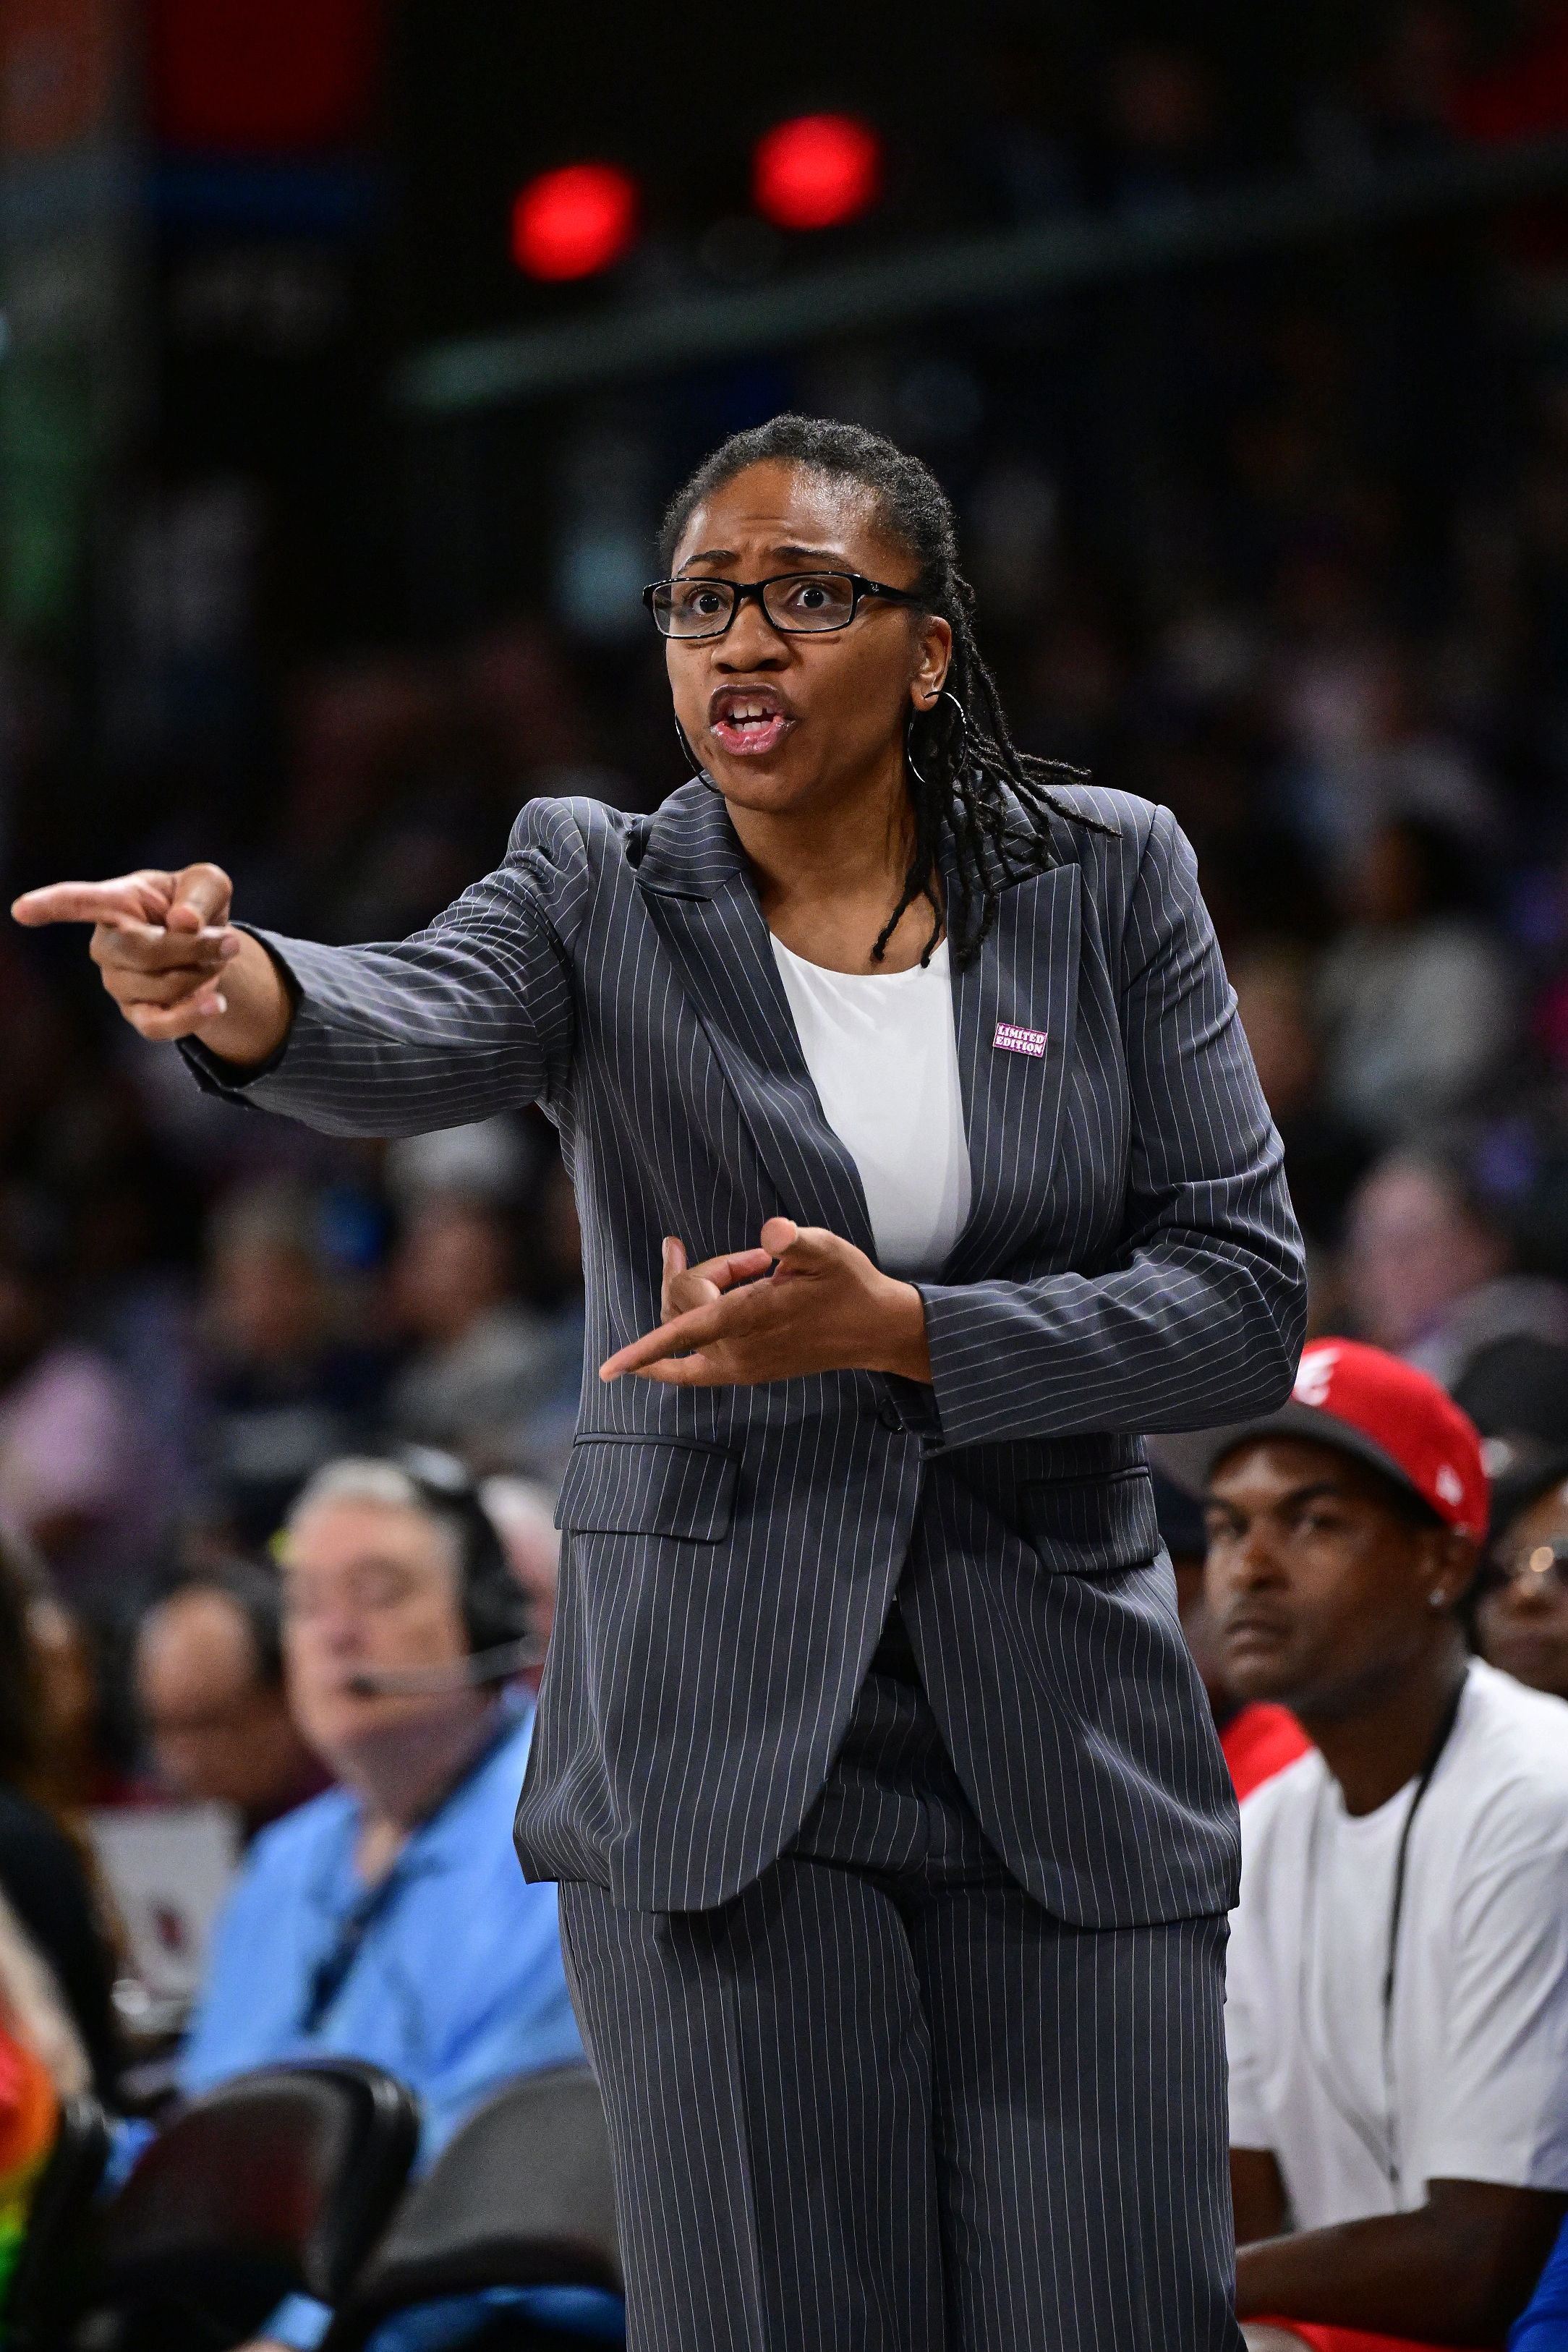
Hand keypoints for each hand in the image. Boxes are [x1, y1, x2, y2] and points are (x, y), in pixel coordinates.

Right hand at [12, 863, 290, 1062]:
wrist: (211, 948)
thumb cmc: (198, 905)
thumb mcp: (208, 884)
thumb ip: (201, 893)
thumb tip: (182, 923)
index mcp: (116, 901)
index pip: (78, 901)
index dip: (51, 905)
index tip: (21, 910)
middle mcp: (105, 943)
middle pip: (144, 951)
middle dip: (195, 948)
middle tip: (229, 941)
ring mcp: (116, 983)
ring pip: (164, 986)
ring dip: (204, 973)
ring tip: (214, 960)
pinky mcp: (137, 1015)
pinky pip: (159, 1026)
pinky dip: (194, 1016)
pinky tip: (217, 1003)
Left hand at [599, 1219, 930, 1387]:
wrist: (873, 1329)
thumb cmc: (848, 1284)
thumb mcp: (826, 1251)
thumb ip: (796, 1240)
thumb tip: (773, 1231)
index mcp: (750, 1320)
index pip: (686, 1329)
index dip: (645, 1348)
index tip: (607, 1367)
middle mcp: (737, 1350)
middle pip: (683, 1306)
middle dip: (706, 1271)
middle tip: (755, 1256)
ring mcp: (739, 1365)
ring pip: (685, 1327)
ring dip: (701, 1293)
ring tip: (751, 1271)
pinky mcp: (744, 1371)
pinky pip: (690, 1370)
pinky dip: (665, 1362)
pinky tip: (641, 1364)